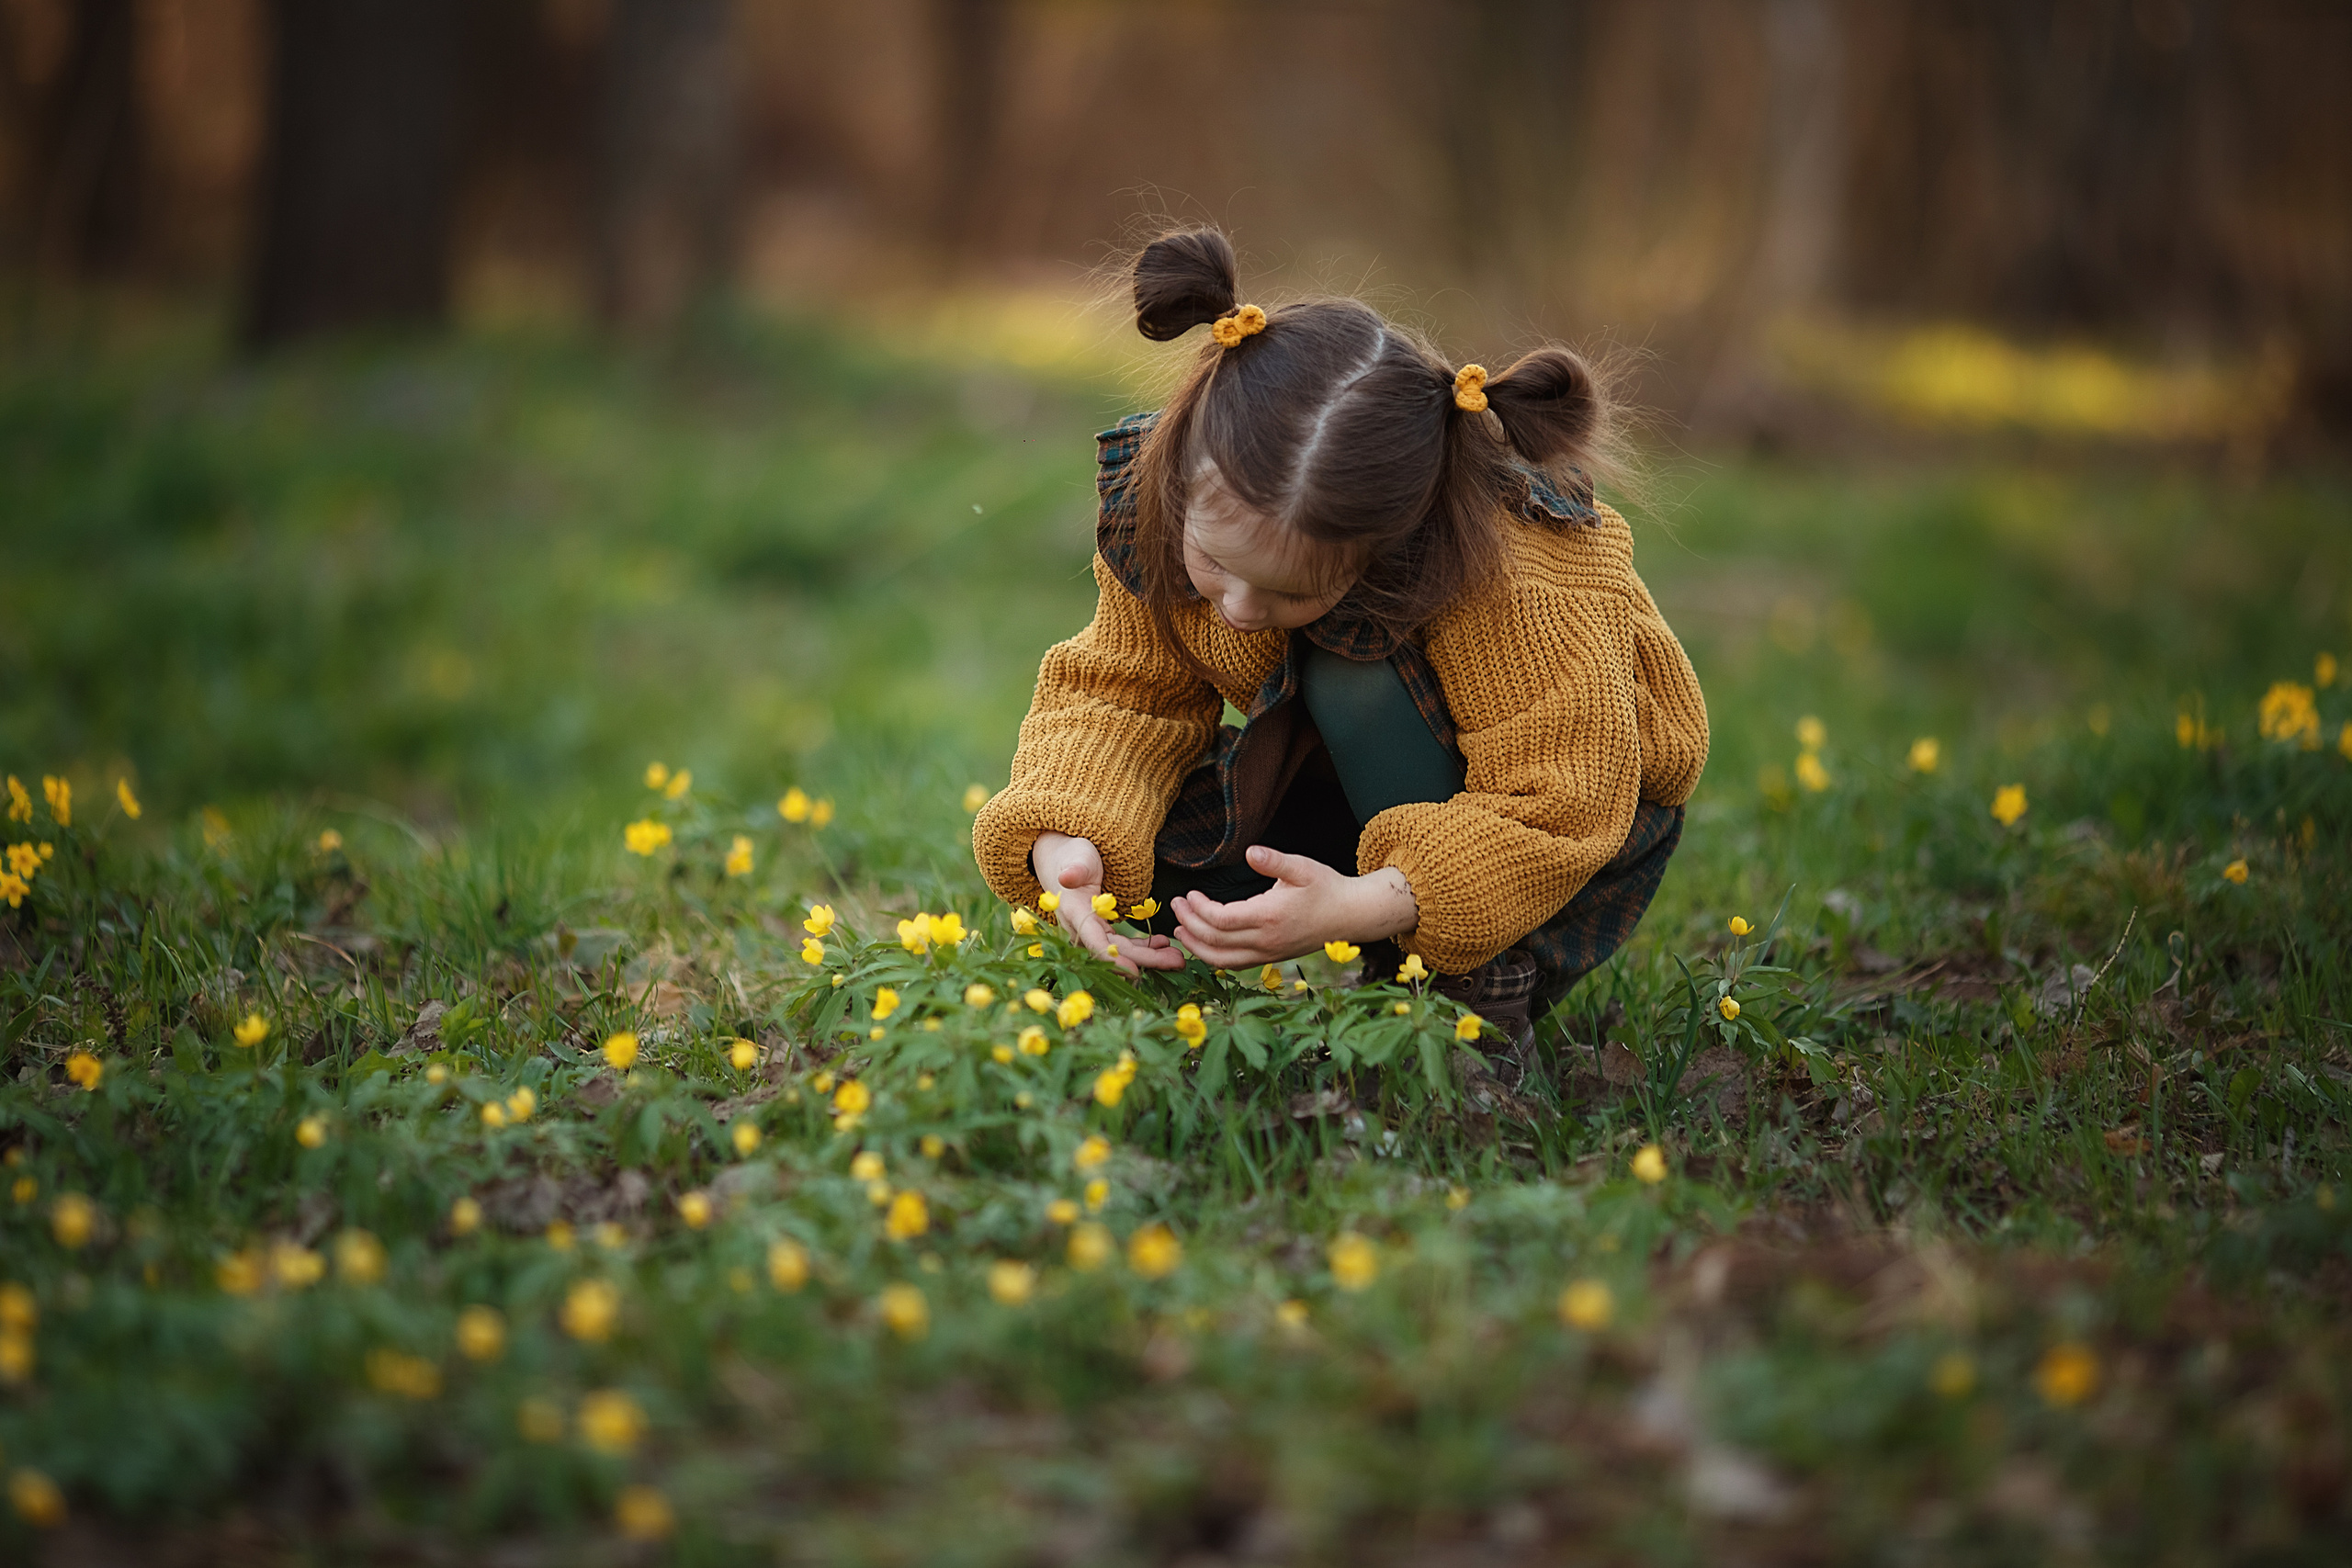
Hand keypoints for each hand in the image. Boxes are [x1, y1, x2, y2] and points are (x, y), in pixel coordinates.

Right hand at [1029, 831, 1186, 974]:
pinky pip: (1123, 943)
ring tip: (1177, 957)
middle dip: (1146, 960)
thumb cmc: (1072, 855)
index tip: (1134, 971)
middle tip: (1177, 961)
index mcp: (1074, 913)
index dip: (1113, 959)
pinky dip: (1143, 946)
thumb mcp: (1076, 859)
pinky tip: (1163, 945)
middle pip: (1115, 951)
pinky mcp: (1101, 928)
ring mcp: (1092, 930)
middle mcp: (1081, 928)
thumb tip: (1066, 877)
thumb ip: (1074, 869)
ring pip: (1122, 950)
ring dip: (1149, 956)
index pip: (1094, 943)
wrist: (1062, 858)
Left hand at [1168, 845, 1417, 969]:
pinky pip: (1235, 964)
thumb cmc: (1326, 887)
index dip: (1198, 909)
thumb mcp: (1302, 867)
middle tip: (1176, 907)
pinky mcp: (1272, 957)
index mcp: (1269, 917)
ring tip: (1179, 931)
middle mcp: (1266, 941)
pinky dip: (1214, 957)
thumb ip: (1274, 861)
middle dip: (1189, 925)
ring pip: (1221, 960)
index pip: (1220, 920)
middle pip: (1214, 941)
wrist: (1351, 915)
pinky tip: (1204, 945)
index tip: (1189, 894)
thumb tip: (1250, 851)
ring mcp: (1269, 953)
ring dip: (1196, 947)